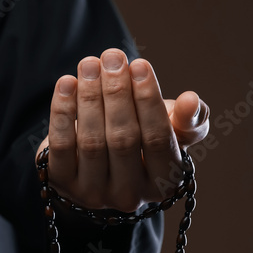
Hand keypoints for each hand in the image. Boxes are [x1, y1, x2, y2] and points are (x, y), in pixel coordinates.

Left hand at [35, 48, 209, 212]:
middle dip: (116, 93)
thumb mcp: (172, 131)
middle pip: (122, 139)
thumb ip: (188, 119)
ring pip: (91, 141)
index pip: (158, 139)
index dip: (148, 100)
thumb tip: (191, 100)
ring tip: (89, 64)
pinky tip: (66, 83)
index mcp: (163, 183)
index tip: (139, 64)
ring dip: (89, 97)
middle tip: (112, 57)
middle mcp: (129, 195)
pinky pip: (61, 145)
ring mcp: (93, 193)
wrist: (94, 162)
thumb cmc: (142, 140)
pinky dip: (62, 111)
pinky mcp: (60, 184)